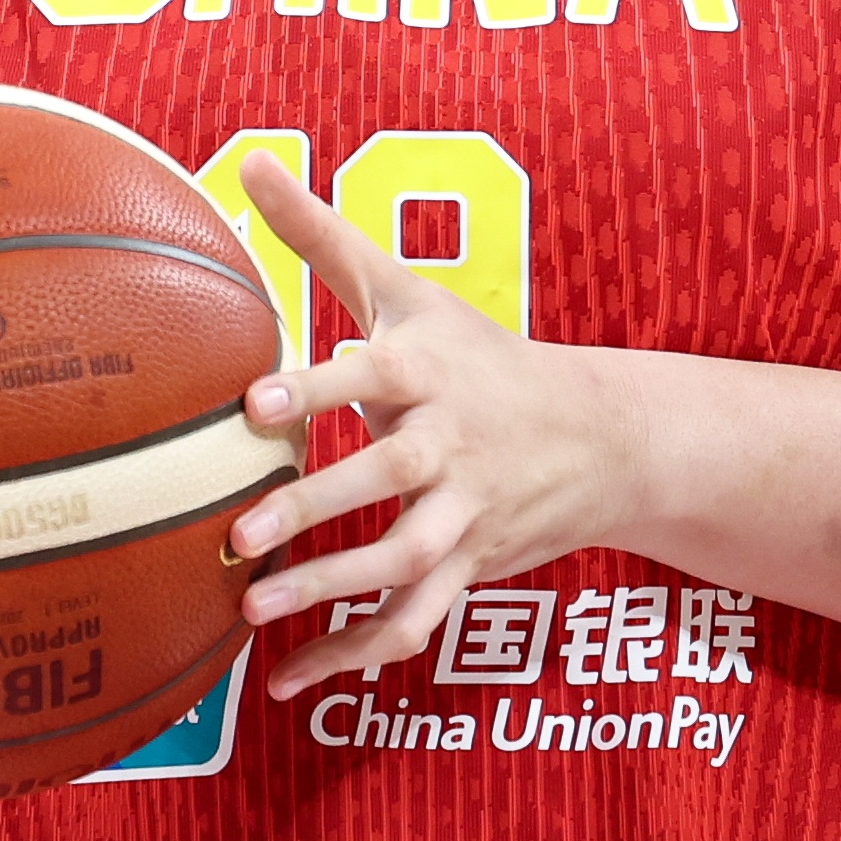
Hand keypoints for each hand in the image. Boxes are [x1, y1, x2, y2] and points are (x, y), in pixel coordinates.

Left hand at [223, 156, 641, 697]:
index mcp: (429, 371)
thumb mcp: (409, 289)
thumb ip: (320, 236)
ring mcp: (466, 512)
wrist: (600, 438)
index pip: (371, 374)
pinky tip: (291, 680)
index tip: (253, 402)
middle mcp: (451, 443)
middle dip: (314, 507)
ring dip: (332, 591)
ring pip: (404, 563)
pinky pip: (414, 622)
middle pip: (386, 479)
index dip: (317, 388)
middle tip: (240, 533)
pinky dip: (357, 654)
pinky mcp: (471, 568)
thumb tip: (244, 160)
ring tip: (254, 610)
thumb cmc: (477, 353)